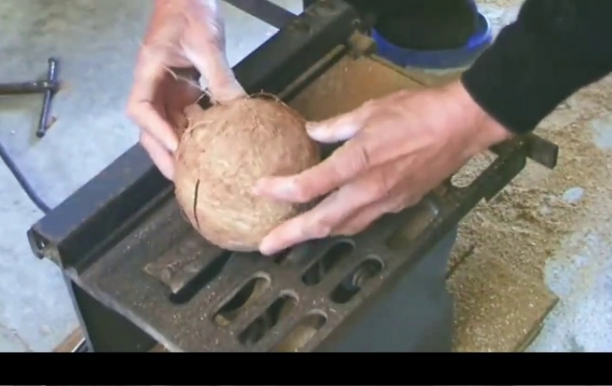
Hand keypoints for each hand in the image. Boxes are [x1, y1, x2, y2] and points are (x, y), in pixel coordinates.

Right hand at [127, 0, 245, 178]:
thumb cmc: (191, 11)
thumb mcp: (207, 43)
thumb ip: (219, 77)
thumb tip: (238, 110)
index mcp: (149, 71)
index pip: (141, 108)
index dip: (156, 131)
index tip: (175, 146)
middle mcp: (153, 85)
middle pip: (150, 128)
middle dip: (164, 154)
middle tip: (183, 179)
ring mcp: (166, 90)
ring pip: (168, 127)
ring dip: (180, 149)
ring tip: (196, 173)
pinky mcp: (182, 91)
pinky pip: (185, 118)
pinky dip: (195, 135)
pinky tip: (210, 151)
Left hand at [253, 80, 512, 254]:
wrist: (461, 125)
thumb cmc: (416, 112)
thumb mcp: (368, 111)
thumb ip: (334, 127)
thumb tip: (311, 132)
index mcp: (358, 162)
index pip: (310, 185)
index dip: (280, 190)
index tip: (259, 189)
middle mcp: (370, 190)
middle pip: (323, 222)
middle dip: (291, 236)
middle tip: (266, 246)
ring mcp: (386, 202)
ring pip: (344, 227)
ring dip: (316, 234)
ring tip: (293, 237)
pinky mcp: (399, 205)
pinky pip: (364, 221)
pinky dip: (342, 225)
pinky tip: (331, 221)